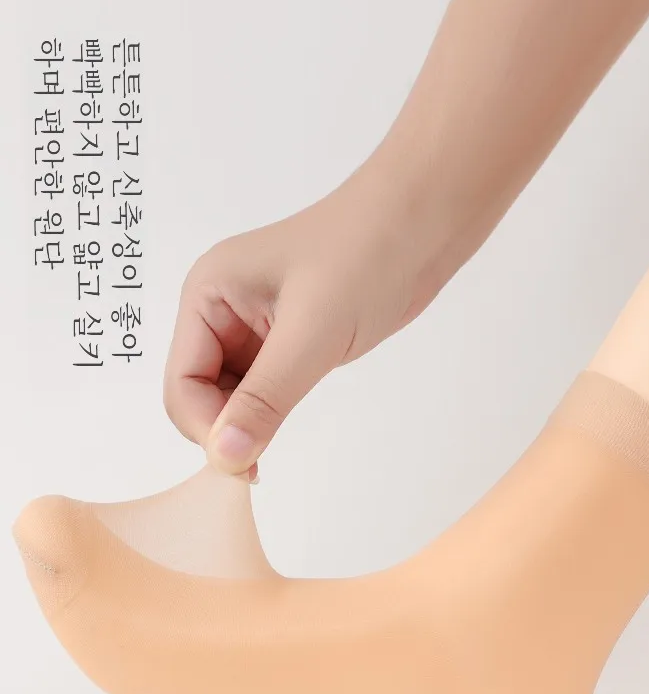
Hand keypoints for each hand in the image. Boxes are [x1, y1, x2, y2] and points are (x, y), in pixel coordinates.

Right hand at [164, 165, 446, 477]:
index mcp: (208, 295)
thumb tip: (225, 456)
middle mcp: (222, 310)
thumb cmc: (365, 256)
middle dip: (222, 430)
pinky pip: (262, 389)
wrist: (422, 224)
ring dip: (247, 425)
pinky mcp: (287, 339)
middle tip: (257, 469)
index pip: (182, 381)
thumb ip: (266, 399)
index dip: (204, 427)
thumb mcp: (311, 334)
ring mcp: (254, 326)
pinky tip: (283, 428)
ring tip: (271, 452)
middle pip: (199, 392)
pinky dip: (269, 414)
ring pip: (231, 395)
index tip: (242, 462)